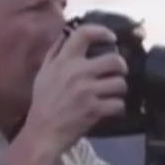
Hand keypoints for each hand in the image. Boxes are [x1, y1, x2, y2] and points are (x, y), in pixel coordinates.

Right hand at [23, 24, 128, 154]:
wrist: (43, 132)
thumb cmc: (43, 102)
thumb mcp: (44, 72)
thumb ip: (55, 52)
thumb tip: (67, 33)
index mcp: (64, 61)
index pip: (85, 34)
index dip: (103, 32)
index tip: (111, 38)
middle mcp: (77, 73)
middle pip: (114, 59)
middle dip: (121, 66)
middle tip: (118, 71)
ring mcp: (87, 92)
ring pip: (120, 83)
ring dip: (120, 89)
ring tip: (114, 93)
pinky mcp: (94, 110)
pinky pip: (118, 104)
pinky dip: (118, 107)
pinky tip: (112, 108)